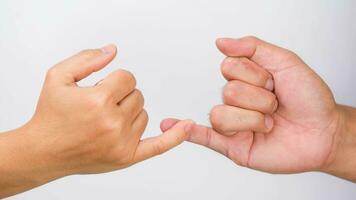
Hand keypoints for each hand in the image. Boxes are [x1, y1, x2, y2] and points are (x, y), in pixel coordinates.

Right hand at [0, 45, 192, 197]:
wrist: (43, 152)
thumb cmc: (50, 115)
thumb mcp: (58, 76)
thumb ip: (87, 59)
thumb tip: (113, 50)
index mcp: (98, 101)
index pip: (128, 78)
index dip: (114, 81)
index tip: (100, 90)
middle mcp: (113, 123)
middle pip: (138, 95)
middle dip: (120, 97)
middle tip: (98, 108)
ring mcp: (122, 143)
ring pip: (144, 114)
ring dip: (129, 113)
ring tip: (104, 121)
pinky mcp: (127, 157)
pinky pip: (159, 146)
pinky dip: (175, 137)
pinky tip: (188, 126)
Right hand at [161, 36, 342, 173]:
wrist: (324, 132)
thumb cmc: (309, 98)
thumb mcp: (285, 62)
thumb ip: (253, 47)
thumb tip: (221, 42)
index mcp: (245, 79)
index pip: (229, 67)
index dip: (255, 74)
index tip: (274, 82)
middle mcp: (237, 101)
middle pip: (228, 91)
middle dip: (260, 98)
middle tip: (276, 104)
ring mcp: (234, 124)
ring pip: (222, 114)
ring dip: (253, 119)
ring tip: (269, 123)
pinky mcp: (233, 146)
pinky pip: (204, 138)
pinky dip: (188, 132)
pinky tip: (172, 126)